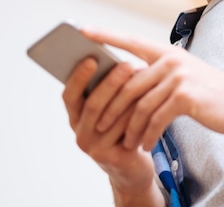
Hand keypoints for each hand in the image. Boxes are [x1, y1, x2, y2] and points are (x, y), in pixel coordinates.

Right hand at [62, 57, 155, 193]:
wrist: (133, 166)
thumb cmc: (124, 129)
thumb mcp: (113, 109)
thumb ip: (109, 90)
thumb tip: (121, 61)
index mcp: (76, 116)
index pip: (69, 94)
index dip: (78, 77)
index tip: (91, 58)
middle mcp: (80, 132)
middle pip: (92, 104)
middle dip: (110, 83)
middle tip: (127, 64)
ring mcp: (93, 147)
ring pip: (112, 116)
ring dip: (130, 95)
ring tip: (146, 78)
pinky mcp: (111, 157)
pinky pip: (126, 130)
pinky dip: (139, 112)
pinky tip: (153, 100)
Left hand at [81, 27, 223, 151]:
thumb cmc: (209, 93)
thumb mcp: (184, 75)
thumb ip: (159, 74)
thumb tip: (127, 80)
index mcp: (168, 52)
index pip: (131, 40)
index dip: (106, 35)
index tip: (83, 30)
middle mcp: (172, 59)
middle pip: (129, 84)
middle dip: (111, 108)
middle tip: (99, 125)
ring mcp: (179, 76)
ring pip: (140, 105)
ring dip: (130, 128)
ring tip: (126, 142)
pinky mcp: (185, 96)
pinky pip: (156, 118)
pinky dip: (148, 135)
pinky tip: (146, 145)